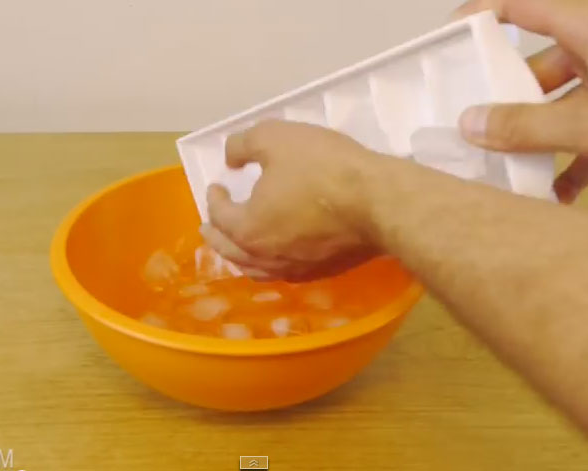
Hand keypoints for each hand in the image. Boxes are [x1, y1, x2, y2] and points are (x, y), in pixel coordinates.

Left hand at [201, 120, 384, 281]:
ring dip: (240, 256)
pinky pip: (284, 272)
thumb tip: (230, 158)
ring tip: (237, 247)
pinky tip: (276, 254)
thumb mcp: (275, 138)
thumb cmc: (323, 167)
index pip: (220, 215)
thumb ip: (243, 145)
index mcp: (248, 228)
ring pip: (256, 269)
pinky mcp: (322, 272)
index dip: (214, 198)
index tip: (216, 185)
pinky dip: (269, 264)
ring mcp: (295, 269)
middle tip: (209, 227)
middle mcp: (266, 257)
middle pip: (231, 251)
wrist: (379, 201)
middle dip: (216, 236)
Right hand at [455, 0, 587, 202]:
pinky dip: (574, 161)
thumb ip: (530, 126)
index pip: (522, 6)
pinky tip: (558, 195)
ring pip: (564, 105)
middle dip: (503, 99)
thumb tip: (470, 124)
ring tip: (503, 168)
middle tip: (469, 126)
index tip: (447, 40)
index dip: (482, 17)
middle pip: (537, 66)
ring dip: (538, 138)